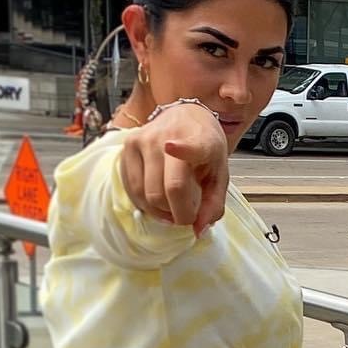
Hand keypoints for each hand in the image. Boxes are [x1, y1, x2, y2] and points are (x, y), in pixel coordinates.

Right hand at [118, 102, 228, 234]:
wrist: (186, 118)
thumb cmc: (205, 151)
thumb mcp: (219, 175)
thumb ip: (214, 204)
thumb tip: (197, 230)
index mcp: (200, 140)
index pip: (191, 146)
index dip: (183, 150)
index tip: (171, 147)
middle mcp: (167, 135)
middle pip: (167, 189)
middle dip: (179, 213)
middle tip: (187, 214)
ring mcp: (144, 139)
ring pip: (147, 193)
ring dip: (161, 211)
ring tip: (172, 208)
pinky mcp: (128, 146)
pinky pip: (132, 188)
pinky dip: (145, 204)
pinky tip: (157, 203)